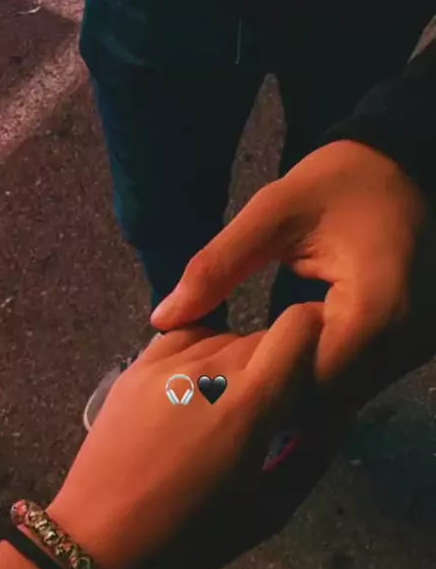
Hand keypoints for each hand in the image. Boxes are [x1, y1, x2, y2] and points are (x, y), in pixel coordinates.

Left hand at [47, 307, 321, 568]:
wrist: (98, 543)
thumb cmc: (190, 538)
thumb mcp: (269, 512)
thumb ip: (311, 455)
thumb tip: (333, 413)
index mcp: (251, 403)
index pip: (299, 326)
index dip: (317, 337)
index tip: (315, 371)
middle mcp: (210, 368)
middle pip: (264, 335)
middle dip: (279, 363)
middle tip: (270, 407)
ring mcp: (166, 363)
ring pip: (223, 335)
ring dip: (238, 361)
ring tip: (226, 405)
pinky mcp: (134, 367)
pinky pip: (182, 338)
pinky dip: (200, 353)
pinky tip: (194, 387)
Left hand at [152, 141, 435, 406]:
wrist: (404, 169)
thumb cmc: (339, 182)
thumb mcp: (273, 213)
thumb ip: (217, 266)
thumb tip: (161, 317)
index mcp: (374, 310)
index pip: (307, 377)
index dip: (256, 382)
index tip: (210, 379)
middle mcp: (401, 344)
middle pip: (324, 399)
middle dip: (271, 395)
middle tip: (219, 389)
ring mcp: (407, 352)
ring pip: (338, 399)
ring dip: (292, 393)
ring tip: (244, 379)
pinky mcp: (404, 351)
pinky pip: (352, 384)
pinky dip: (313, 380)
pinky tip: (280, 368)